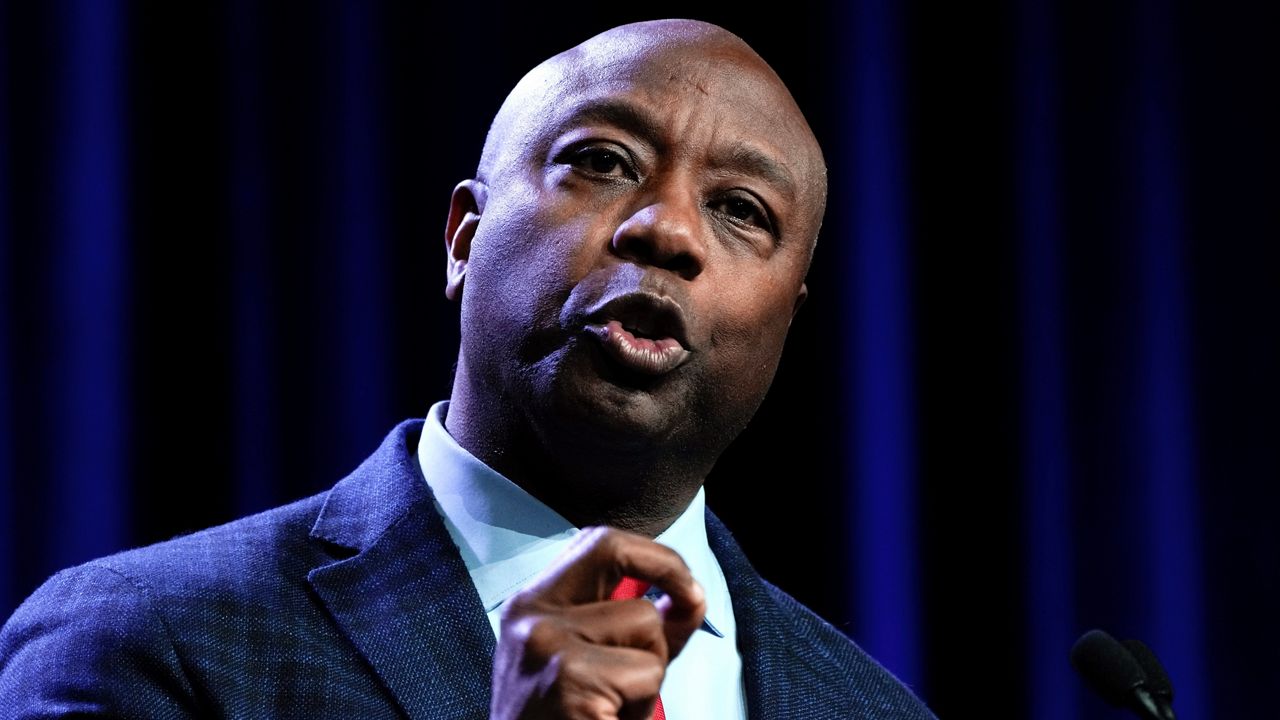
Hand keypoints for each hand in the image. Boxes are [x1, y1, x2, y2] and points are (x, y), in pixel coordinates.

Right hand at [489, 526, 706, 719]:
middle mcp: (530, 614)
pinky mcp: (567, 679)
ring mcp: (544, 644)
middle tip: (679, 625)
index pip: (600, 541)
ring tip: (610, 708)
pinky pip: (645, 676)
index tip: (685, 584)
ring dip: (647, 678)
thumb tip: (692, 597)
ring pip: (646, 630)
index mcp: (531, 603)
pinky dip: (639, 709)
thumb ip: (640, 629)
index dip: (655, 555)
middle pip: (624, 569)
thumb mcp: (595, 664)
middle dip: (662, 604)